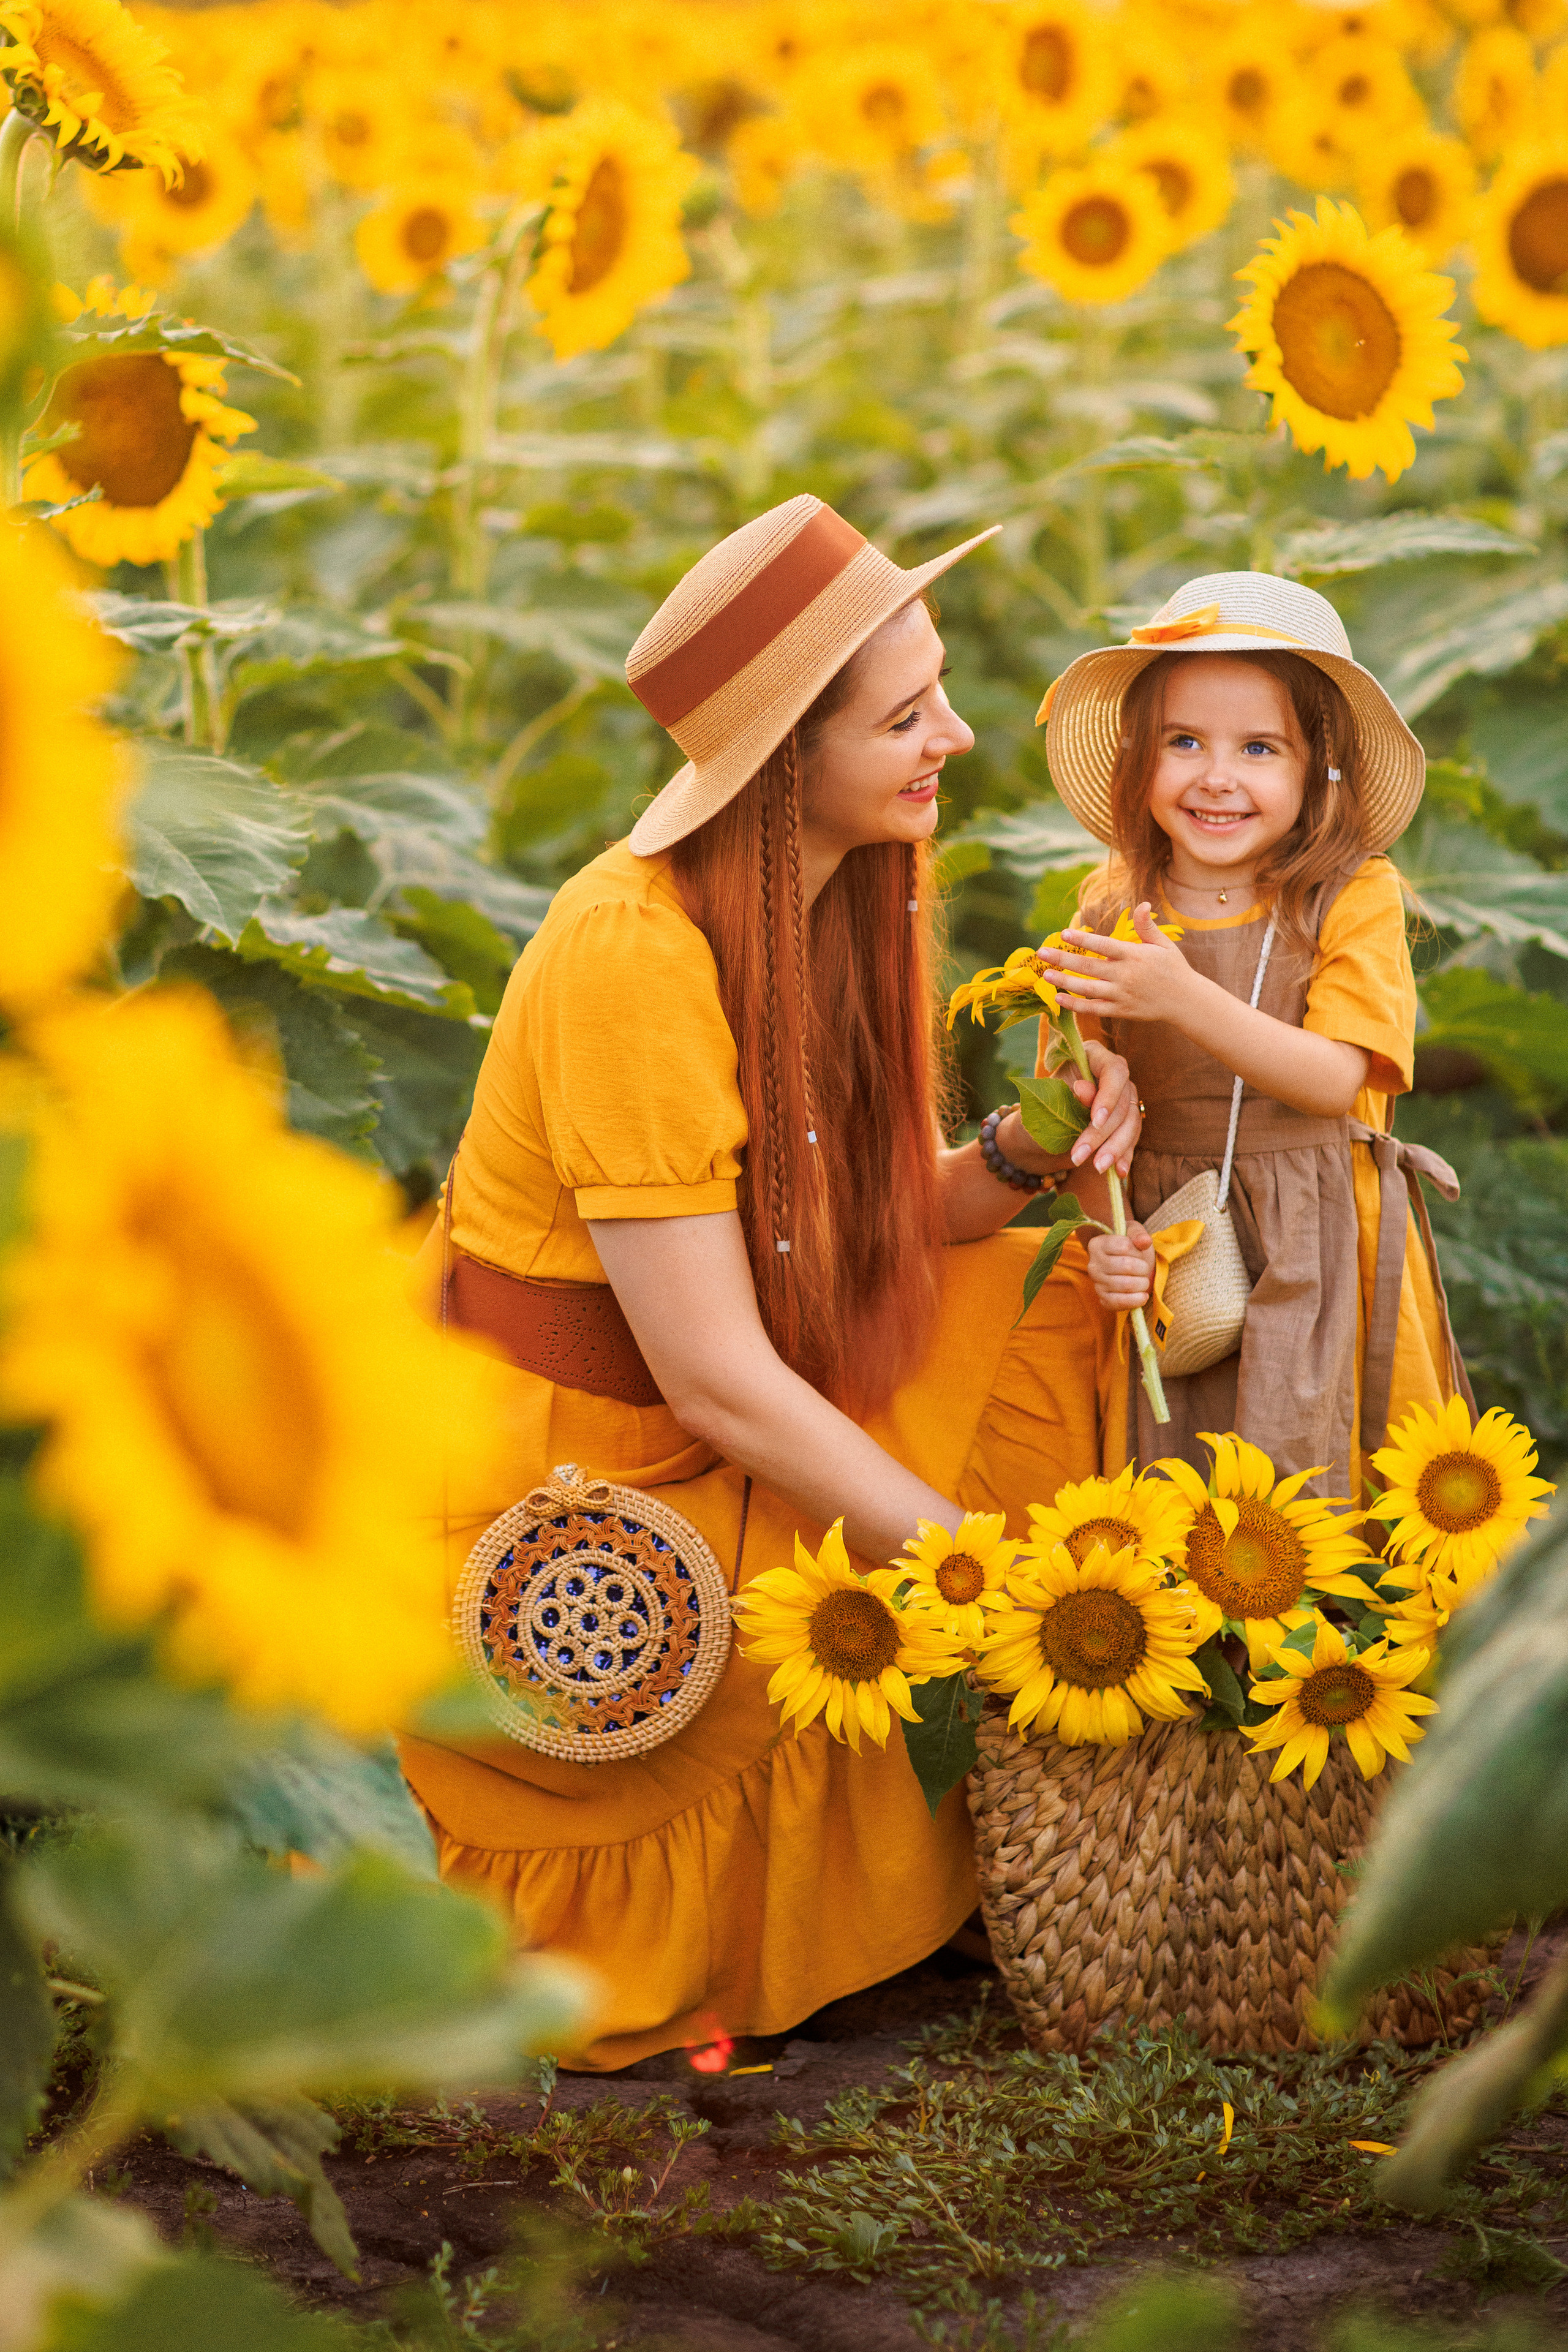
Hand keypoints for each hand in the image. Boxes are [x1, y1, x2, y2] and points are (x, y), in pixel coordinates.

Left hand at [996, 1042, 1140, 1179]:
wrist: (1036, 1137)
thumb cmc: (1036, 1115)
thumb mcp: (1043, 1105)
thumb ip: (1066, 1097)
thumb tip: (1085, 1087)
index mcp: (1091, 1056)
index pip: (1113, 1070)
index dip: (1109, 1096)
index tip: (1096, 1120)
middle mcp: (1111, 1074)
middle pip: (1122, 1102)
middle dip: (1102, 1133)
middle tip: (1081, 1157)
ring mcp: (1122, 1097)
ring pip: (1131, 1121)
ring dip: (1115, 1147)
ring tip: (1097, 1168)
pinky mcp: (1125, 1120)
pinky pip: (1132, 1137)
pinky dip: (1124, 1154)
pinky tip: (1118, 1171)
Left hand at [1040, 904, 1190, 1023]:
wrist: (1185, 1001)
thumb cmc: (1173, 969)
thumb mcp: (1163, 944)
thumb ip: (1147, 926)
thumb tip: (1142, 904)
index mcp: (1134, 956)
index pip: (1104, 945)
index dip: (1083, 940)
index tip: (1064, 934)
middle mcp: (1126, 975)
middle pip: (1089, 967)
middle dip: (1063, 959)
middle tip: (1042, 953)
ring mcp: (1122, 995)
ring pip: (1087, 989)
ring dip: (1064, 982)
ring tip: (1045, 975)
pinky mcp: (1121, 1011)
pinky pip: (1093, 1009)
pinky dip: (1075, 1005)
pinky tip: (1059, 998)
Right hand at [1088, 1224, 1153, 1310]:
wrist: (1123, 1264)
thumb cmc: (1129, 1247)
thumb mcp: (1133, 1234)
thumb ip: (1138, 1234)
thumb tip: (1145, 1241)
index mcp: (1097, 1245)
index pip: (1124, 1246)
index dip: (1138, 1250)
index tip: (1138, 1252)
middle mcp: (1092, 1265)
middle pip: (1127, 1266)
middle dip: (1143, 1267)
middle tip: (1144, 1268)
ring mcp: (1096, 1284)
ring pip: (1127, 1284)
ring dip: (1143, 1283)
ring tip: (1143, 1280)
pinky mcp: (1103, 1299)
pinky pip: (1121, 1302)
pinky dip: (1136, 1300)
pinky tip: (1142, 1295)